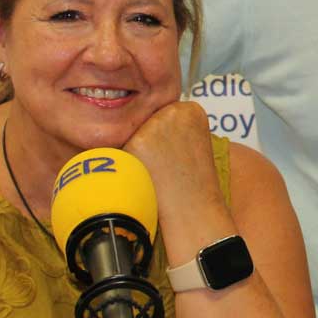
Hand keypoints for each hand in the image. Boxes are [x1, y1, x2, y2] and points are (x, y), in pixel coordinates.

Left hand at [123, 101, 223, 224]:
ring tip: (159, 170)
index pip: (164, 114)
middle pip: (147, 120)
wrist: (192, 208)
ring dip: (139, 150)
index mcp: (191, 109)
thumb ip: (174, 125)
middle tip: (168, 164)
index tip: (178, 154)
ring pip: (134, 133)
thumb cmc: (193, 180)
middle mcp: (173, 110)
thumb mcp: (195, 142)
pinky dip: (129, 162)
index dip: (168, 137)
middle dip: (152, 141)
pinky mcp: (137, 141)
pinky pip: (122, 148)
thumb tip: (145, 120)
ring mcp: (155, 124)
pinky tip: (147, 173)